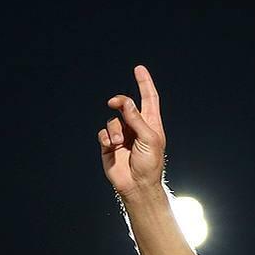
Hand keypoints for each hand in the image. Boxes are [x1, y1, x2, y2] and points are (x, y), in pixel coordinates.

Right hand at [98, 65, 165, 197]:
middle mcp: (136, 127)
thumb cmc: (150, 165)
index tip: (139, 69)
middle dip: (120, 102)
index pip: (149, 99)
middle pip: (126, 105)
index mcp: (151, 124)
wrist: (137, 186)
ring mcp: (123, 135)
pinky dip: (105, 138)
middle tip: (114, 102)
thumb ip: (136, 118)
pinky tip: (111, 147)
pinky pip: (103, 133)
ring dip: (114, 130)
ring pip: (113, 120)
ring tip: (118, 143)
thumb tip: (125, 102)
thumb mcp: (149, 138)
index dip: (144, 83)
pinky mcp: (109, 145)